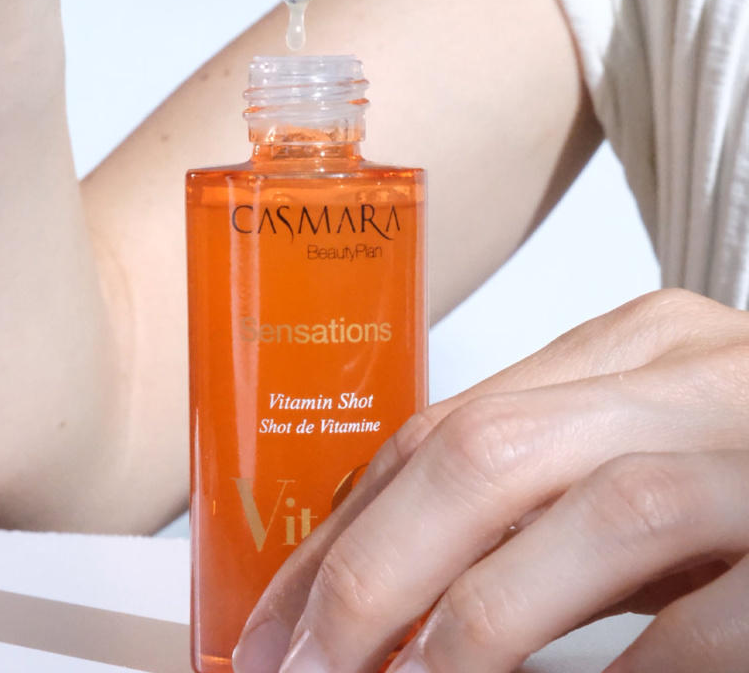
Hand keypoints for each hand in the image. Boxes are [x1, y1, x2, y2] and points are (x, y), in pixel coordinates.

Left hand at [232, 289, 748, 672]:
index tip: (281, 613)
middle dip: (371, 570)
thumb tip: (376, 576)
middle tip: (297, 666)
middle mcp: (692, 372)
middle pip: (487, 452)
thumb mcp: (619, 460)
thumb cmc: (736, 489)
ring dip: (469, 627)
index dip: (349, 525)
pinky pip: (709, 613)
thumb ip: (523, 491)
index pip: (446, 424)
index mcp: (628, 345)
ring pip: (591, 514)